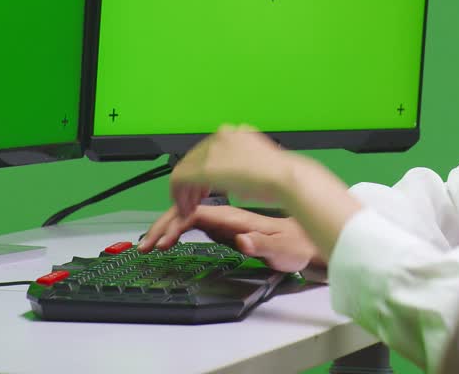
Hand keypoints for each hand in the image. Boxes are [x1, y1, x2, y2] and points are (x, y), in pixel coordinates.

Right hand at [138, 204, 322, 272]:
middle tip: (146, 244)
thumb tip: (242, 241)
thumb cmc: (294, 242)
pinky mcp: (232, 217)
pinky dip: (184, 218)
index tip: (158, 242)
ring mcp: (230, 213)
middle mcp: (230, 211)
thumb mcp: (280, 250)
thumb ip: (259, 245)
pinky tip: (178, 227)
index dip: (172, 227)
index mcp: (236, 216)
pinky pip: (201, 211)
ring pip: (192, 208)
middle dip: (163, 225)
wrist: (312, 228)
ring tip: (155, 238)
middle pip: (187, 209)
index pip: (194, 215)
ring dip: (170, 221)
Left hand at [169, 124, 292, 219]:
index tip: (204, 187)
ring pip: (185, 169)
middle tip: (194, 200)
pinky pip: (180, 180)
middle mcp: (222, 136)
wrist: (285, 177)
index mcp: (236, 133)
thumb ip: (243, 164)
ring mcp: (213, 150)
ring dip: (185, 191)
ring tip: (190, 207)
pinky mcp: (205, 167)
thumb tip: (235, 175)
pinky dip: (180, 196)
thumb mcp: (259, 162)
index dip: (203, 172)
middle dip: (192, 183)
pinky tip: (188, 208)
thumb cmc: (281, 176)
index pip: (208, 151)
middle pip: (194, 159)